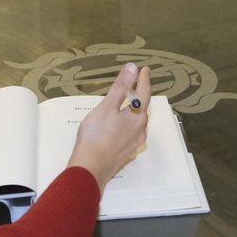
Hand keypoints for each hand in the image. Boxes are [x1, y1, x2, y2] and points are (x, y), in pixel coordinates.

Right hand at [67, 63, 152, 190]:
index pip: (144, 93)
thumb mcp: (107, 106)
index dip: (144, 80)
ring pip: (137, 124)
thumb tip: (133, 68)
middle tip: (136, 86)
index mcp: (137, 116)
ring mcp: (135, 144)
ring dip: (134, 112)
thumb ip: (120, 87)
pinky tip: (120, 128)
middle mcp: (140, 130)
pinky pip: (131, 135)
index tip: (145, 69)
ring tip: (127, 105)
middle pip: (142, 109)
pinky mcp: (127, 155)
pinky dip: (127, 126)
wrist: (90, 168)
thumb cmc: (96, 135)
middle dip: (140, 97)